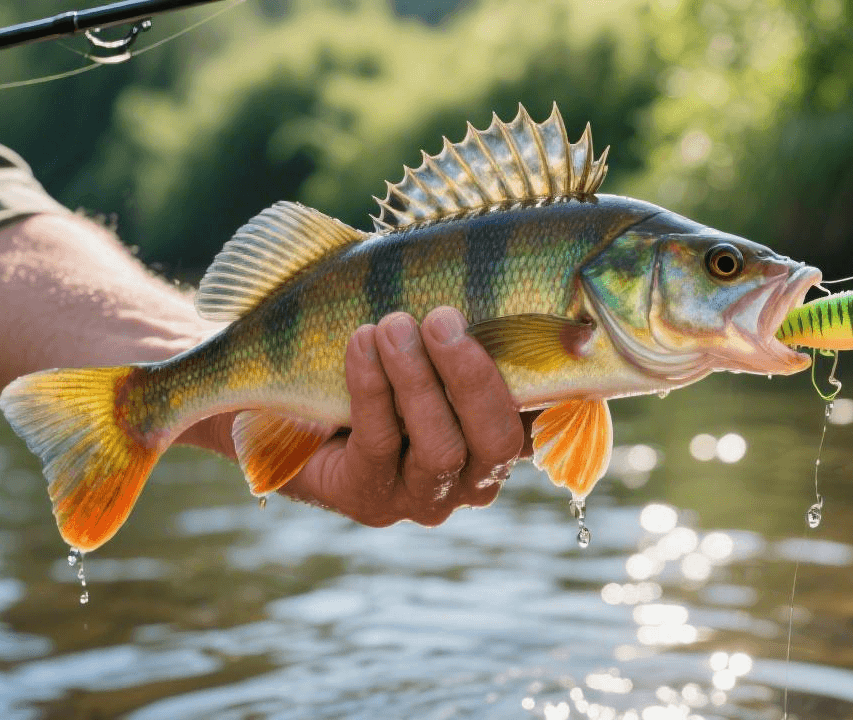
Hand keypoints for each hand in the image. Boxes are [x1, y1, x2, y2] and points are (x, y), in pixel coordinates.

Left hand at [185, 307, 531, 525]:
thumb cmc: (384, 356)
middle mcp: (476, 477)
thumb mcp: (438, 336)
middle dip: (474, 377)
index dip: (565, 381)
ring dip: (417, 379)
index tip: (565, 330)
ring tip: (393, 323)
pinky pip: (380, 442)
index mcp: (509, 436)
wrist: (287, 397)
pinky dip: (372, 386)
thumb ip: (488, 322)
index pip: (554, 418)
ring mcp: (424, 496)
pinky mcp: (370, 498)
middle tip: (443, 317)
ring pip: (440, 446)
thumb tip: (555, 300)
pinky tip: (361, 342)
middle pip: (498, 440)